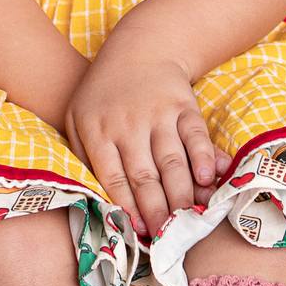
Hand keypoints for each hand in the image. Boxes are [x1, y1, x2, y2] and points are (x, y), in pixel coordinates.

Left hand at [61, 40, 219, 239]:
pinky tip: (207, 179)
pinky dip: (203, 157)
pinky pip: (195, 135)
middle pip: (144, 175)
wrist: (139, 48)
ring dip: (182, 193)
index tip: (141, 233)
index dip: (128, 208)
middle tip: (168, 237)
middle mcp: (127, 124)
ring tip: (189, 220)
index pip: (114, 178)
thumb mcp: (78, 118)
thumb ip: (84, 157)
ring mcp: (157, 113)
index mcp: (97, 131)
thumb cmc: (104, 94)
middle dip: (158, 210)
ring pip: (171, 160)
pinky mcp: (183, 105)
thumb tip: (99, 199)